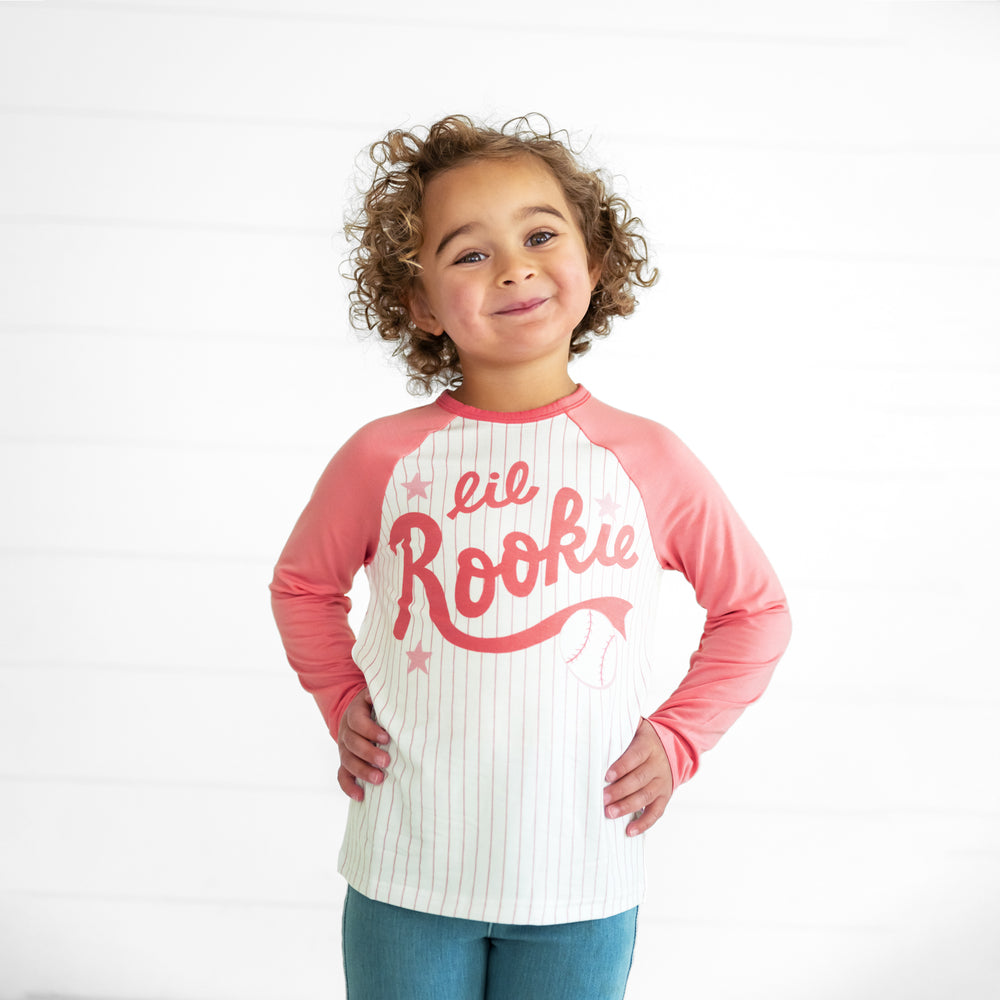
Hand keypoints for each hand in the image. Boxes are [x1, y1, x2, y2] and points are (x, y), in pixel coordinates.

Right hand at [336, 688, 389, 801]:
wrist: (362, 712)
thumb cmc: (377, 706)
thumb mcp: (378, 697)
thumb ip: (385, 698)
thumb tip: (397, 698)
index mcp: (354, 713)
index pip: (357, 721)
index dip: (369, 730)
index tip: (386, 738)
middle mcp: (346, 731)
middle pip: (352, 743)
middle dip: (368, 753)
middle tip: (386, 761)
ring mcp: (344, 748)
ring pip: (347, 761)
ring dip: (362, 771)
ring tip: (379, 779)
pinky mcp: (345, 762)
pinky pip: (342, 775)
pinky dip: (349, 786)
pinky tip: (360, 796)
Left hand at [604, 719, 673, 836]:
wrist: (675, 746)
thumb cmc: (644, 738)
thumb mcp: (637, 727)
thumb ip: (620, 726)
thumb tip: (596, 722)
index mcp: (648, 746)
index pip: (635, 757)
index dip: (621, 766)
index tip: (606, 775)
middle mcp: (658, 765)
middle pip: (639, 779)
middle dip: (619, 790)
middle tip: (602, 798)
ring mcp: (663, 782)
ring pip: (646, 796)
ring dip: (627, 806)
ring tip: (609, 813)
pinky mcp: (665, 796)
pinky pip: (656, 812)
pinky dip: (644, 823)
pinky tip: (629, 831)